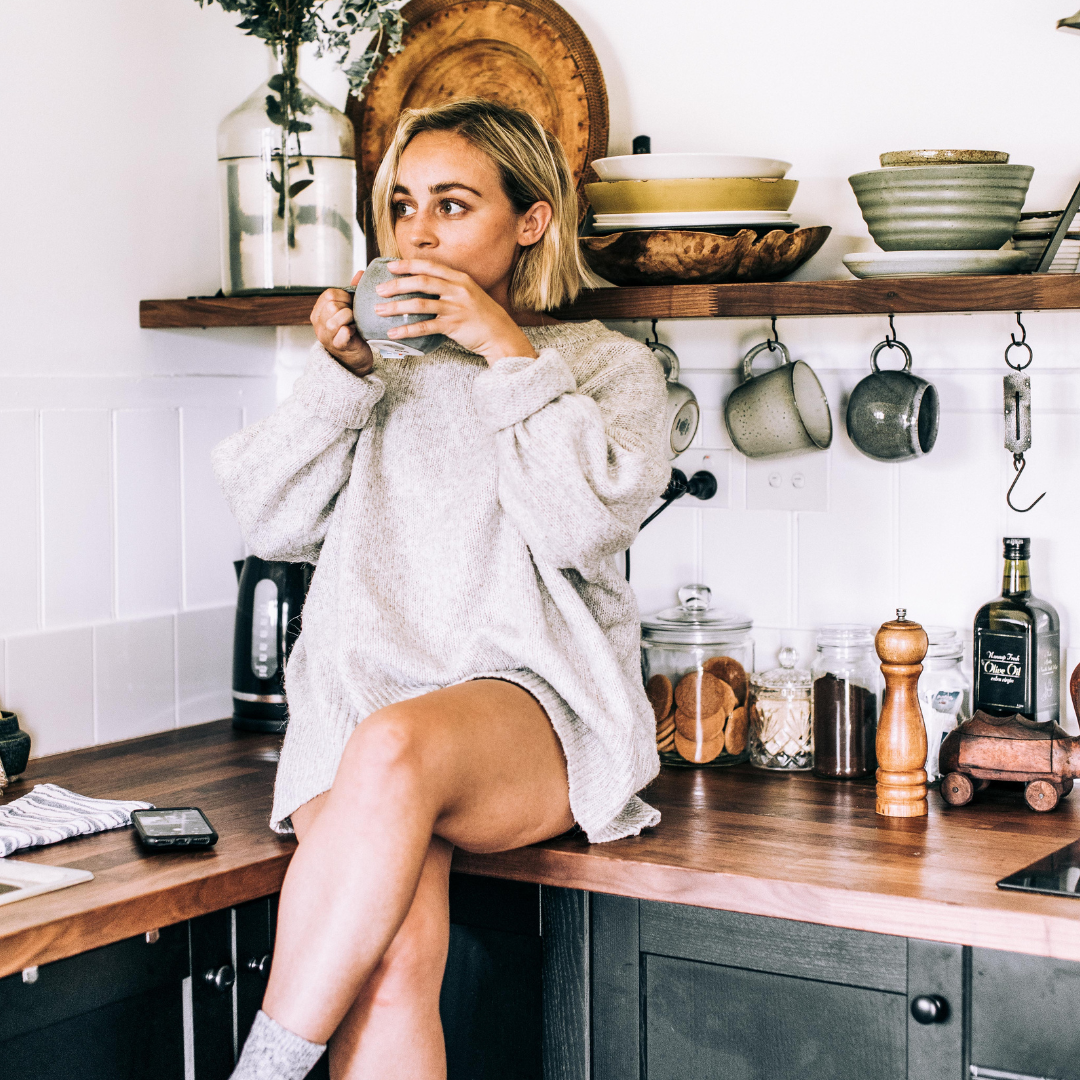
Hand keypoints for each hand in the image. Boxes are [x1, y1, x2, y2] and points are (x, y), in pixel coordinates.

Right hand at [310, 270, 373, 375]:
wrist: (355, 358)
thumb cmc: (352, 332)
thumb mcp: (350, 310)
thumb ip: (352, 292)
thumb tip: (360, 273)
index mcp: (319, 311)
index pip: (329, 295)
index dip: (344, 297)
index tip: (351, 305)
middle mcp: (319, 323)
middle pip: (331, 305)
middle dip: (347, 307)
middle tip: (354, 316)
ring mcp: (326, 336)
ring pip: (334, 320)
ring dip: (349, 319)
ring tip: (354, 323)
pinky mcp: (337, 346)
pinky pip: (343, 334)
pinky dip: (351, 331)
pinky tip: (355, 333)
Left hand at [373, 260, 537, 363]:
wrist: (502, 336)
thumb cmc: (483, 317)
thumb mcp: (469, 294)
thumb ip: (450, 288)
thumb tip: (424, 287)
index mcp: (460, 278)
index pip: (429, 267)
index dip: (408, 265)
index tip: (390, 266)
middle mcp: (457, 290)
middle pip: (421, 282)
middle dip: (397, 284)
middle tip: (379, 289)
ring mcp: (456, 308)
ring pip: (420, 304)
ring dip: (396, 307)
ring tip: (380, 310)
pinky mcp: (454, 326)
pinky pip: (425, 327)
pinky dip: (407, 330)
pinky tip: (393, 334)